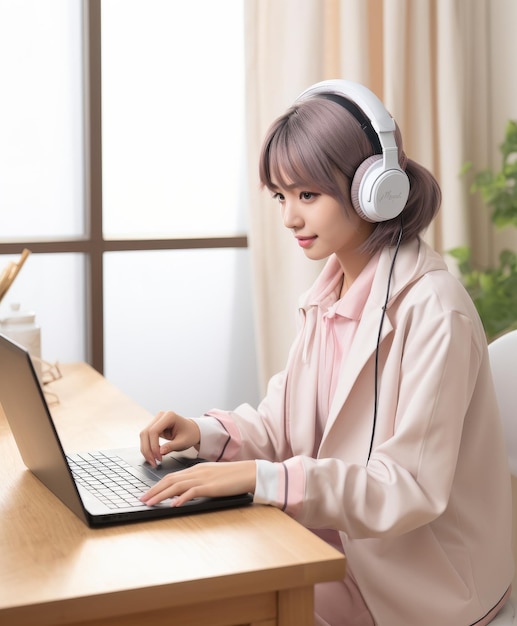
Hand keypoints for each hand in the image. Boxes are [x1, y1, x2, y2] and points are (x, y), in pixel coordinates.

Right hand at [139, 410, 200, 466]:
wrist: (192, 431)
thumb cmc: (190, 434)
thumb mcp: (183, 442)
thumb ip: (171, 447)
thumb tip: (160, 452)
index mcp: (169, 416)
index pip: (154, 431)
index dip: (153, 446)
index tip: (158, 457)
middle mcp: (160, 416)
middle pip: (146, 433)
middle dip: (147, 450)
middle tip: (153, 462)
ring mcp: (156, 420)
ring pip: (144, 436)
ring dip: (146, 450)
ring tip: (153, 461)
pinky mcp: (154, 427)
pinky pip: (146, 438)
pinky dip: (148, 448)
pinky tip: (152, 456)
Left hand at [139, 460, 255, 506]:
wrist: (248, 472)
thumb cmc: (232, 476)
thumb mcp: (211, 476)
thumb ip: (198, 481)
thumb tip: (184, 492)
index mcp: (195, 469)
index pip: (172, 476)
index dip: (157, 485)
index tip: (148, 493)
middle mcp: (196, 472)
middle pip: (169, 480)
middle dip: (153, 490)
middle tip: (142, 499)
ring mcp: (203, 478)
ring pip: (176, 486)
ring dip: (161, 495)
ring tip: (150, 503)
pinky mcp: (211, 487)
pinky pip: (192, 492)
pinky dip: (181, 498)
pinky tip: (173, 505)